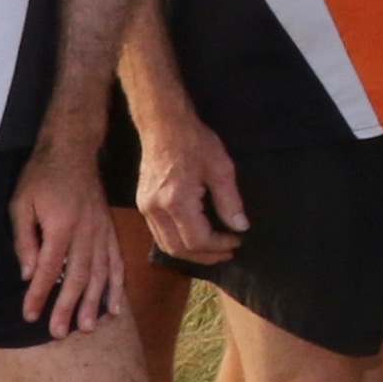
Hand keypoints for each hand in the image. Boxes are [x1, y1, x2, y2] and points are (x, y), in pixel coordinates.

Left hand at [7, 144, 129, 337]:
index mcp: (61, 225)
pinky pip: (117, 263)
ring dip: (94, 303)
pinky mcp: (110, 232)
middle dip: (68, 308)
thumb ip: (25, 240)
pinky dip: (117, 287)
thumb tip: (28, 274)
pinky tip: (115, 308)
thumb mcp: (21, 203)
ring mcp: (102, 233)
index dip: (39, 294)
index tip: (31, 316)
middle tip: (60, 333)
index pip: (48, 268)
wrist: (73, 152)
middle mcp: (85, 232)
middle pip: (78, 277)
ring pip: (100, 274)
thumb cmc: (41, 177)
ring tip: (88, 328)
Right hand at [134, 108, 249, 264]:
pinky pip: (159, 233)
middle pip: (179, 249)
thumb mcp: (221, 168)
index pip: (197, 240)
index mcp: (176, 201)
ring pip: (166, 245)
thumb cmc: (194, 142)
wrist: (163, 125)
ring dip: (191, 253)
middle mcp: (156, 209)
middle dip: (206, 256)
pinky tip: (195, 237)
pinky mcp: (142, 203)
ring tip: (214, 250)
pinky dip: (177, 242)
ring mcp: (145, 208)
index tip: (237, 241)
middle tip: (228, 253)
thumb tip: (240, 227)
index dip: (219, 246)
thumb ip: (230, 201)